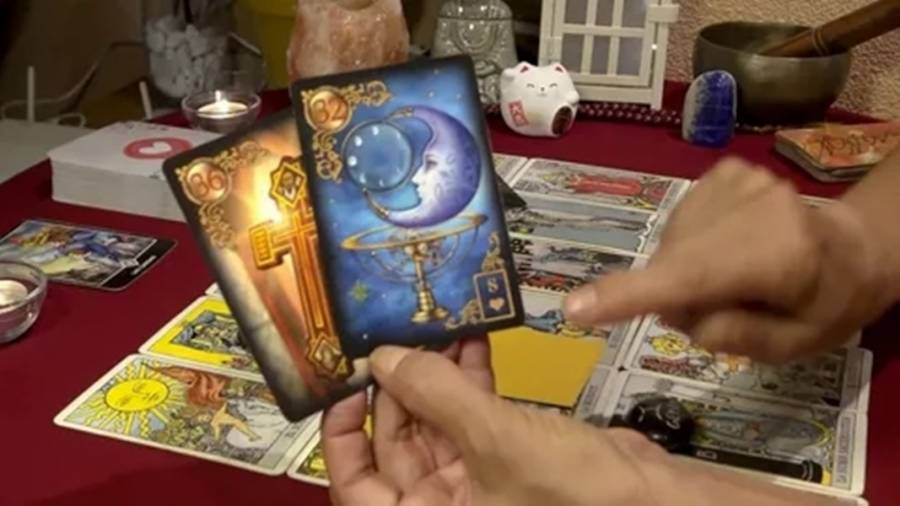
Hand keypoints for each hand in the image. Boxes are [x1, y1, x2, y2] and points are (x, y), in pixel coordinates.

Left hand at [322, 338, 671, 505]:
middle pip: (395, 443)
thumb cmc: (579, 499)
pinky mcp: (506, 457)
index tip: (345, 387)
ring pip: (436, 423)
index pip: (357, 486)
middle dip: (400, 387)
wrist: (654, 500)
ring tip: (437, 331)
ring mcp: (476, 483)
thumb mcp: (494, 440)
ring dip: (436, 376)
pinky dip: (470, 381)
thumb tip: (384, 359)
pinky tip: (471, 345)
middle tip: (397, 340)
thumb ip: (436, 394)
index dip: (342, 436)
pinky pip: (472, 416)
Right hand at [564, 158, 894, 362]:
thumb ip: (733, 335)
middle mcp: (756, 207)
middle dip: (677, 291)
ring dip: (683, 265)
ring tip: (730, 274)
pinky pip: (681, 219)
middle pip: (674, 261)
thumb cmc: (824, 303)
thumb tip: (673, 309)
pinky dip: (691, 241)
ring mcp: (740, 180)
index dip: (633, 294)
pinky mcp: (727, 169)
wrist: (852, 247)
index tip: (576, 309)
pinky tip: (727, 244)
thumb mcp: (795, 345)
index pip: (694, 278)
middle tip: (717, 307)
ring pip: (672, 240)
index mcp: (782, 258)